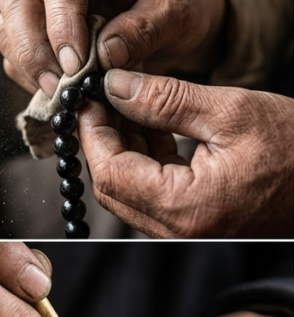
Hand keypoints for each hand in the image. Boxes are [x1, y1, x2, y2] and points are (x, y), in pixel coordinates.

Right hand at [0, 0, 225, 95]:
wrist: (168, 11)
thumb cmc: (173, 2)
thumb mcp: (175, 11)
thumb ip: (143, 30)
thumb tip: (102, 56)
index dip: (61, 26)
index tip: (76, 66)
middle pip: (18, 0)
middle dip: (32, 50)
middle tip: (58, 88)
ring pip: (7, 27)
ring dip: (27, 66)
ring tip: (60, 94)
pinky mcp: (33, 24)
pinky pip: (13, 52)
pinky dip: (29, 77)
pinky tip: (58, 90)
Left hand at [79, 69, 293, 236]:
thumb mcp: (230, 111)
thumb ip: (166, 101)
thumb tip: (115, 86)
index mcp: (184, 207)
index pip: (111, 173)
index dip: (92, 133)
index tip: (85, 97)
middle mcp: (177, 229)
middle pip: (112, 187)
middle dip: (100, 139)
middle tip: (99, 96)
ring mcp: (184, 230)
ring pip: (128, 190)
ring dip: (120, 146)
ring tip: (123, 100)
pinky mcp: (193, 221)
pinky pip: (151, 192)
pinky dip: (143, 158)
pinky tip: (148, 123)